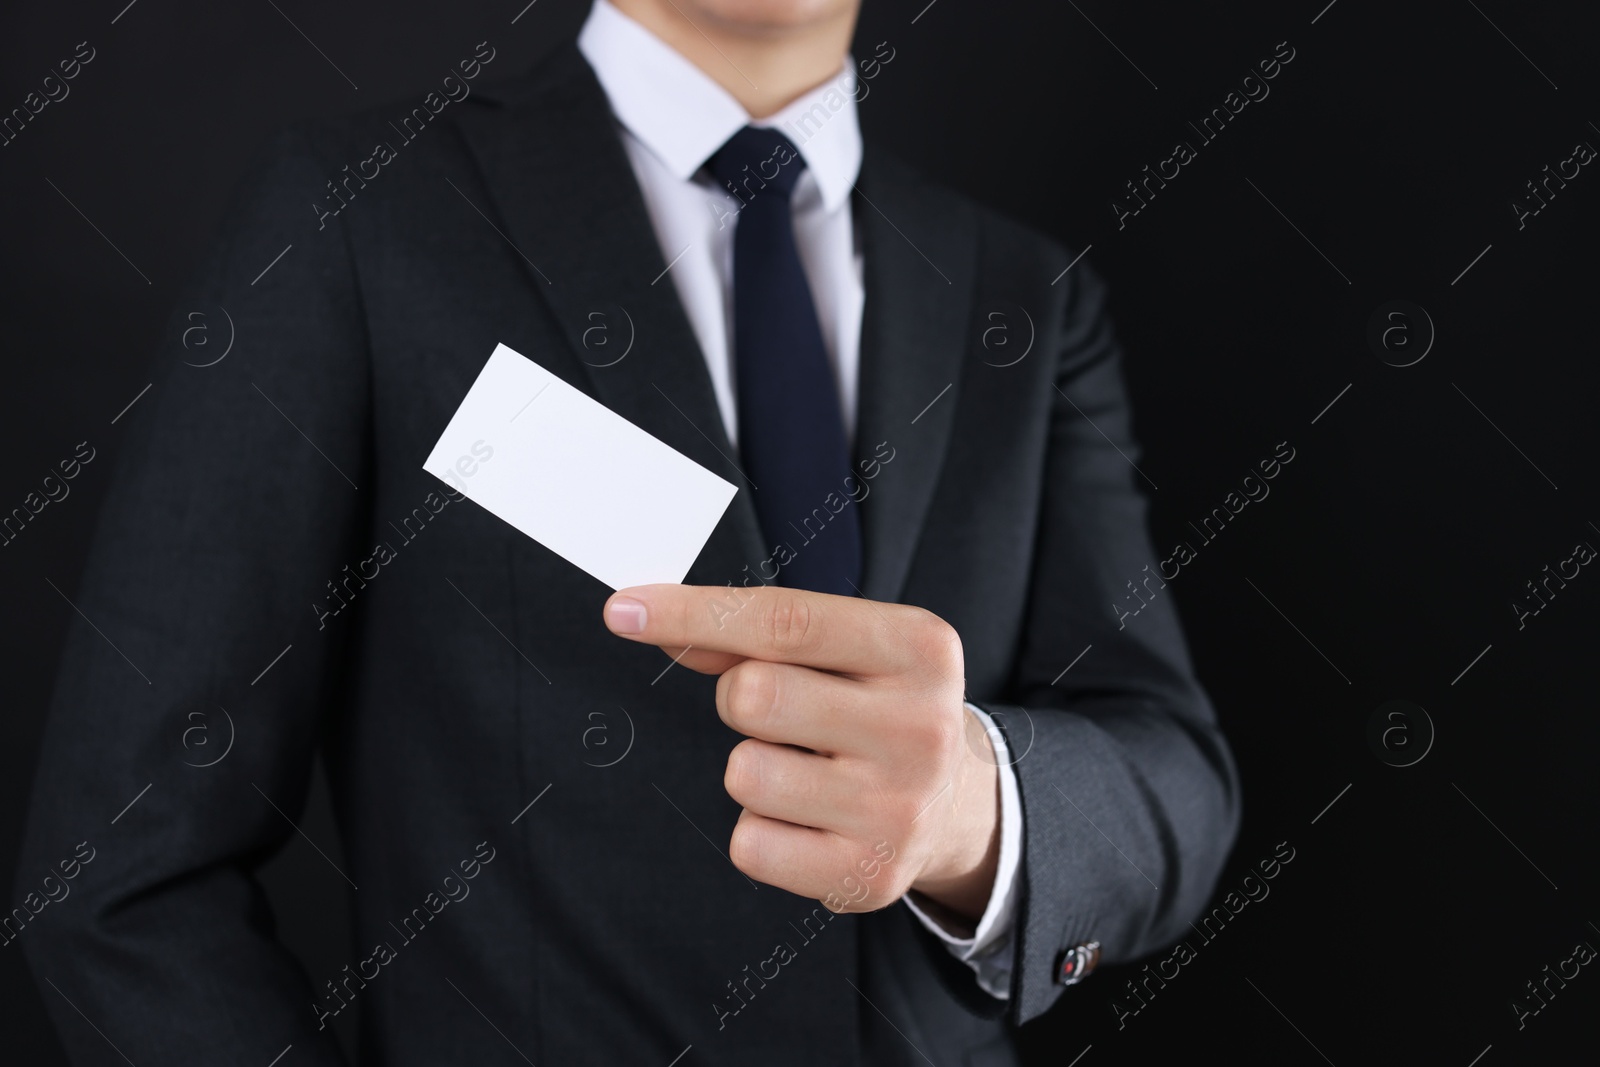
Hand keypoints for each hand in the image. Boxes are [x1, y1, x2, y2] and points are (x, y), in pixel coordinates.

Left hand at [602, 584, 1000, 920]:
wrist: (954, 803)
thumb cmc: (877, 706)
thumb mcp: (844, 649)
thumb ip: (753, 634)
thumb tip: (655, 622)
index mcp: (920, 648)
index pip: (785, 621)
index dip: (693, 611)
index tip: (624, 610)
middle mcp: (921, 727)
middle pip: (754, 695)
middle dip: (740, 698)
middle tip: (782, 714)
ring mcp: (900, 807)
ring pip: (745, 773)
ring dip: (752, 768)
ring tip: (805, 769)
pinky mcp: (870, 875)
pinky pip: (751, 844)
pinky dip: (760, 829)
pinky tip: (806, 818)